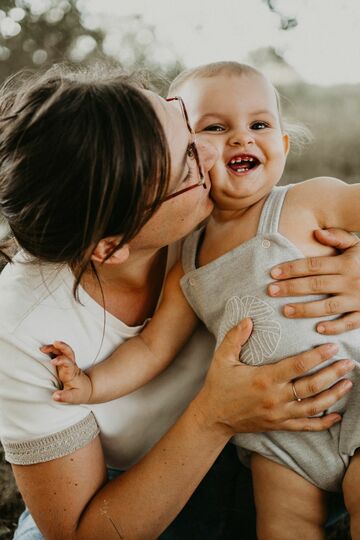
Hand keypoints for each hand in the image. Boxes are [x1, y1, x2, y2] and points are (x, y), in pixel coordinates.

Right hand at [40, 340, 92, 402]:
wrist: (87, 388)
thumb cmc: (80, 392)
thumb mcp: (74, 397)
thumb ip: (65, 397)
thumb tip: (54, 396)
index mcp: (72, 373)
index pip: (68, 363)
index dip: (61, 360)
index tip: (52, 361)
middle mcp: (71, 365)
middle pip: (69, 352)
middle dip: (62, 346)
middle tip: (52, 344)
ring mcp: (67, 363)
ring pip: (64, 351)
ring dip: (55, 347)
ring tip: (43, 348)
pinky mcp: (64, 363)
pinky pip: (59, 353)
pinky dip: (53, 349)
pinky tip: (45, 349)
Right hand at [198, 319, 353, 434]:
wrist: (213, 417)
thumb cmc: (218, 385)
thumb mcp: (222, 358)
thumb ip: (235, 337)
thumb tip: (249, 319)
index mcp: (264, 379)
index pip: (298, 366)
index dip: (317, 355)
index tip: (332, 347)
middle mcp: (276, 398)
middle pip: (312, 386)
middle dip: (333, 374)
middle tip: (349, 363)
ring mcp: (279, 414)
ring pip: (314, 406)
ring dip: (334, 395)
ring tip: (348, 383)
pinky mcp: (280, 425)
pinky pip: (306, 426)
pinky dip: (323, 422)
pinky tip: (336, 415)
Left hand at [267, 228, 359, 334]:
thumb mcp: (358, 245)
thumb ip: (338, 238)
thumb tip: (316, 232)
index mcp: (346, 263)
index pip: (314, 265)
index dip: (292, 269)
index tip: (273, 273)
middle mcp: (351, 281)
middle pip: (316, 285)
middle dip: (291, 288)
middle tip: (271, 291)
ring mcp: (358, 299)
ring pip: (328, 306)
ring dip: (306, 309)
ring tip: (285, 310)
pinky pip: (349, 323)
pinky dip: (334, 327)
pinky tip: (317, 329)